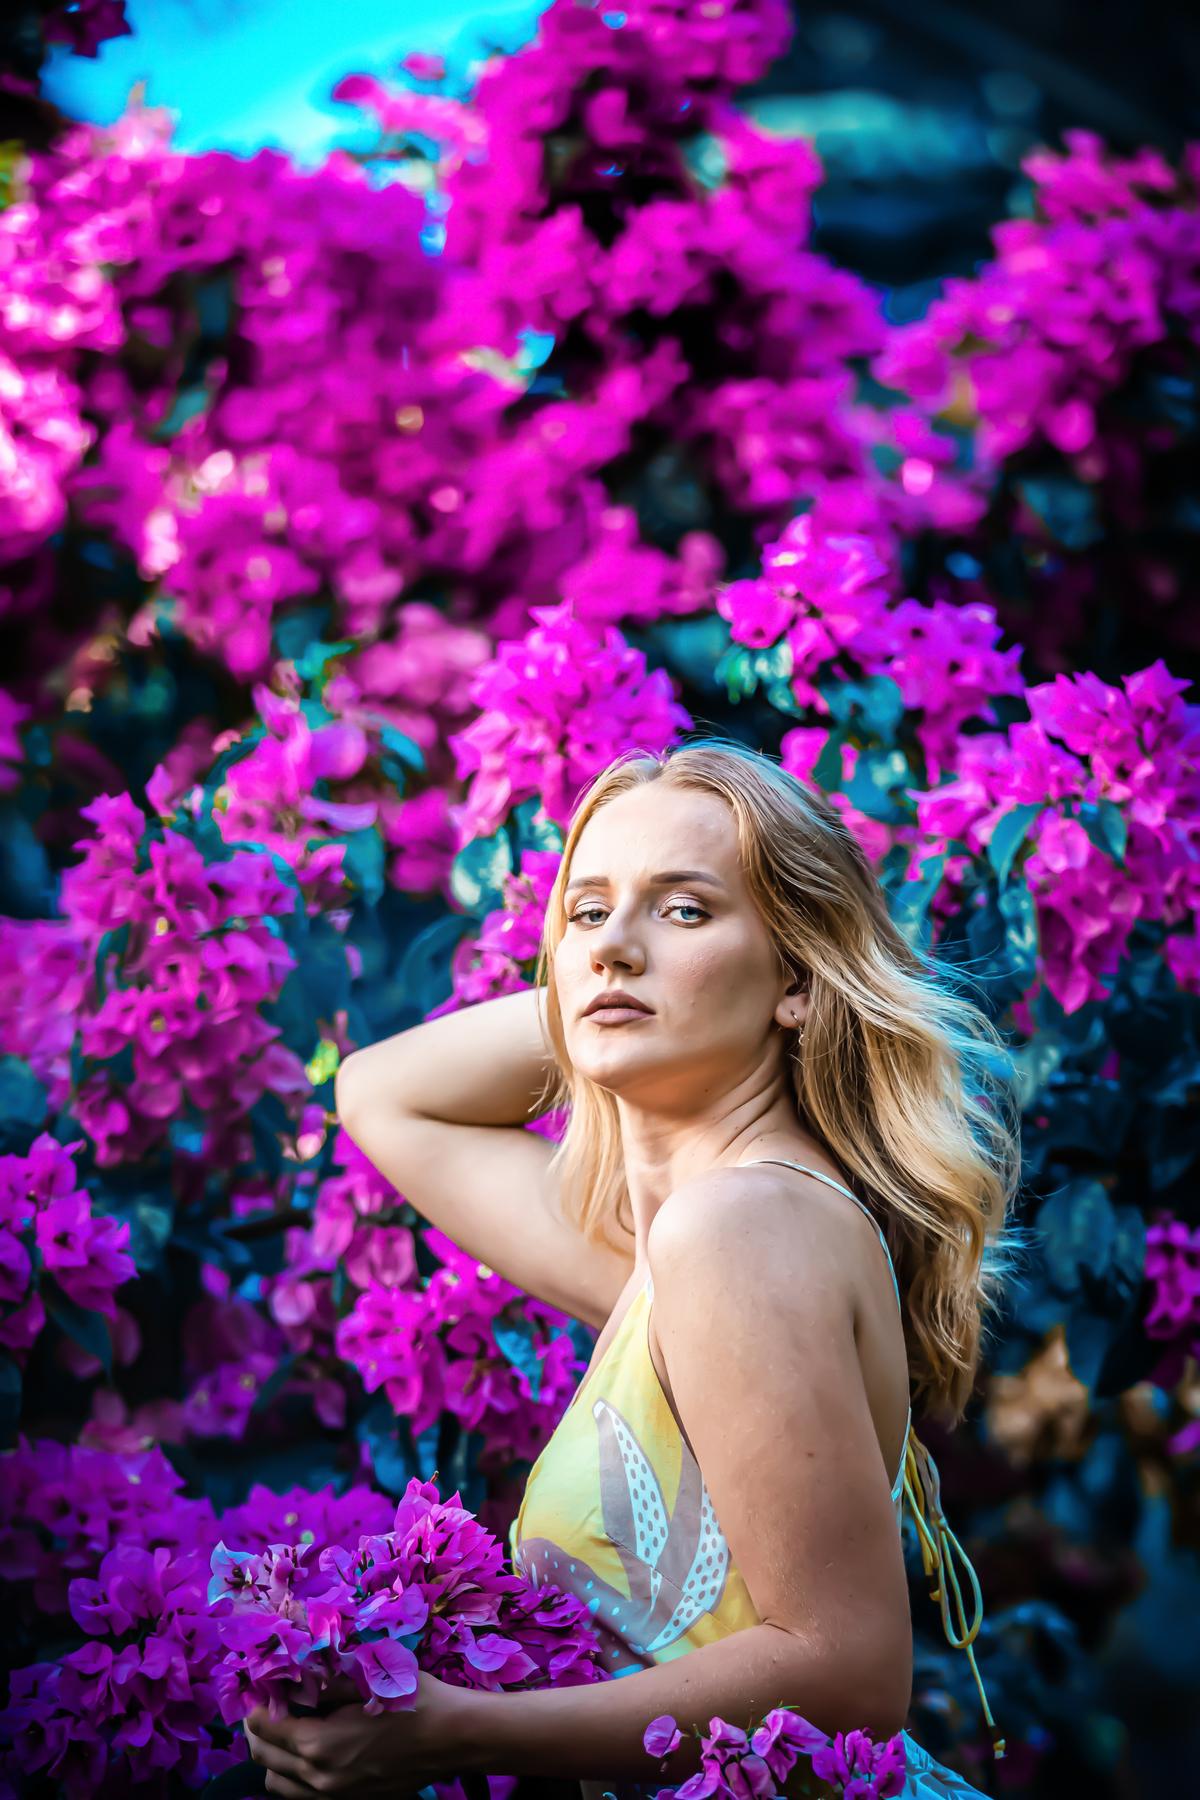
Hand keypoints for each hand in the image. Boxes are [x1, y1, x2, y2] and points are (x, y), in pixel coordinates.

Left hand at [244, 1671, 476, 1797]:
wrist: (452, 1737)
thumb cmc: (412, 1700)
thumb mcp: (366, 1677)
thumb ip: (322, 1678)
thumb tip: (291, 1672)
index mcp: (319, 1743)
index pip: (263, 1726)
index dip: (257, 1702)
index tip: (262, 1685)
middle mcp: (319, 1777)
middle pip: (263, 1758)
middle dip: (259, 1728)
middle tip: (269, 1703)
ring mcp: (334, 1796)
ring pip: (278, 1785)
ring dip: (273, 1757)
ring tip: (288, 1730)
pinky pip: (303, 1796)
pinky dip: (295, 1777)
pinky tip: (312, 1752)